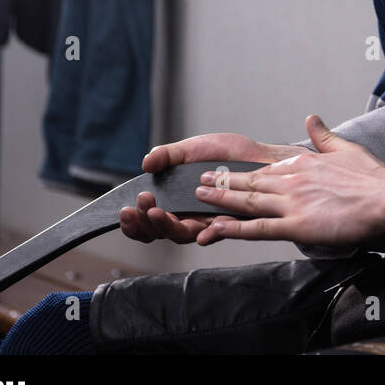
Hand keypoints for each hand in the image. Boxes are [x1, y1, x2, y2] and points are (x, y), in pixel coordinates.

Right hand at [118, 132, 305, 243]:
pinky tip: (202, 232)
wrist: (260, 155)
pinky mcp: (232, 222)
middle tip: (143, 204)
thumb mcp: (192, 149)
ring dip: (165, 226)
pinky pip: (219, 233)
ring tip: (157, 212)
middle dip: (144, 222)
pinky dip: (208, 235)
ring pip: (182, 234)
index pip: (147, 219)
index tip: (125, 208)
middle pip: (159, 232)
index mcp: (174, 200)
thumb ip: (168, 155)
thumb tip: (146, 162)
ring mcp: (209, 220)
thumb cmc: (227, 154)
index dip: (133, 221)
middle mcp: (189, 215)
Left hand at [190, 115, 384, 247]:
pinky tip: (217, 227)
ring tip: (201, 198)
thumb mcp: (346, 148)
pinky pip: (259, 228)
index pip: (265, 169)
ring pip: (247, 202)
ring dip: (221, 200)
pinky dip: (235, 228)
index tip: (227, 172)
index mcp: (304, 163)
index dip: (243, 172)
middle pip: (249, 182)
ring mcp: (292, 203)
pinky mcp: (297, 225)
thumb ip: (324, 135)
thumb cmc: (373, 178)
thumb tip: (310, 118)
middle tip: (201, 182)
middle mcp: (292, 180)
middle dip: (223, 183)